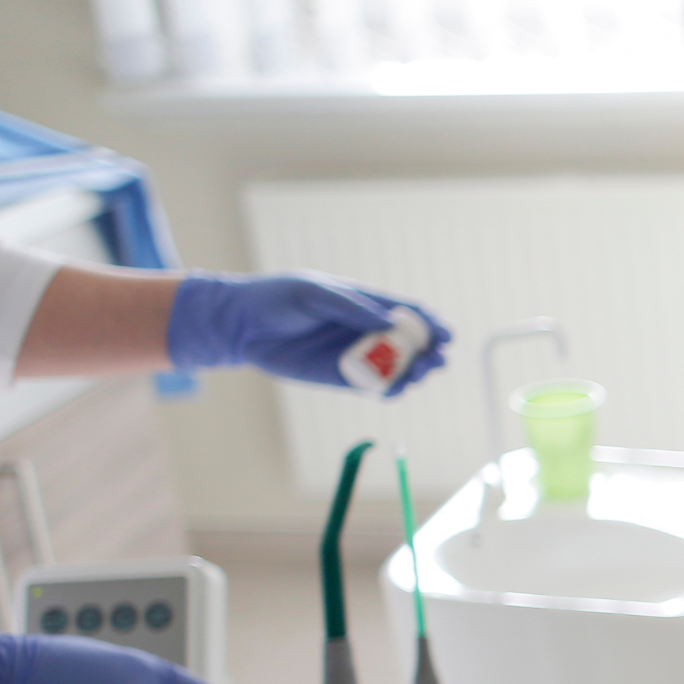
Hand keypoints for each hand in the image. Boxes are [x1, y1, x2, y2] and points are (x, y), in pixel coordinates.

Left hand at [166, 274, 450, 393]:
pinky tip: (395, 390)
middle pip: (411, 343)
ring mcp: (355, 355)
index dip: (429, 322)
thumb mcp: (313, 293)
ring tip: (419, 374)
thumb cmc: (275, 299)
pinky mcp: (342, 378)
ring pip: (398, 367)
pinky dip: (390, 390)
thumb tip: (388, 322)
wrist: (240, 325)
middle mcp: (366, 330)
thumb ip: (351, 307)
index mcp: (365, 303)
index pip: (408, 312)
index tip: (444, 334)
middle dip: (429, 351)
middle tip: (436, 359)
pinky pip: (375, 387)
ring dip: (414, 372)